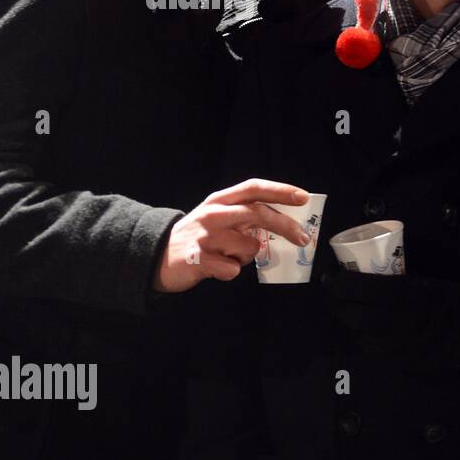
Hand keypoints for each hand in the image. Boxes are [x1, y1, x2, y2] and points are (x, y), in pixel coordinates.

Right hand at [153, 179, 311, 292]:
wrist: (155, 256)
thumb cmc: (197, 236)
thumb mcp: (217, 216)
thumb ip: (244, 214)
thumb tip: (284, 222)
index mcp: (220, 200)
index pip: (253, 188)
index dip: (280, 190)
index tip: (304, 197)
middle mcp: (213, 214)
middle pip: (257, 213)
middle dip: (285, 225)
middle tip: (303, 239)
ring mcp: (205, 237)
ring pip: (249, 247)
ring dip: (248, 256)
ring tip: (229, 256)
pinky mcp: (198, 260)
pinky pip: (233, 270)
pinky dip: (232, 271)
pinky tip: (217, 267)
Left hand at [322, 269, 459, 375]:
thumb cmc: (450, 299)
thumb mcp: (423, 281)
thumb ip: (396, 281)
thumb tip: (369, 272)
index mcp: (399, 294)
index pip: (354, 289)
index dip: (336, 283)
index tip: (331, 277)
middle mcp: (391, 320)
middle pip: (350, 313)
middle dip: (338, 304)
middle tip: (336, 295)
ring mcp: (393, 343)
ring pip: (358, 333)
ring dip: (350, 322)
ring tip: (350, 312)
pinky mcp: (397, 359)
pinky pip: (372, 348)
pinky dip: (365, 338)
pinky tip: (367, 331)